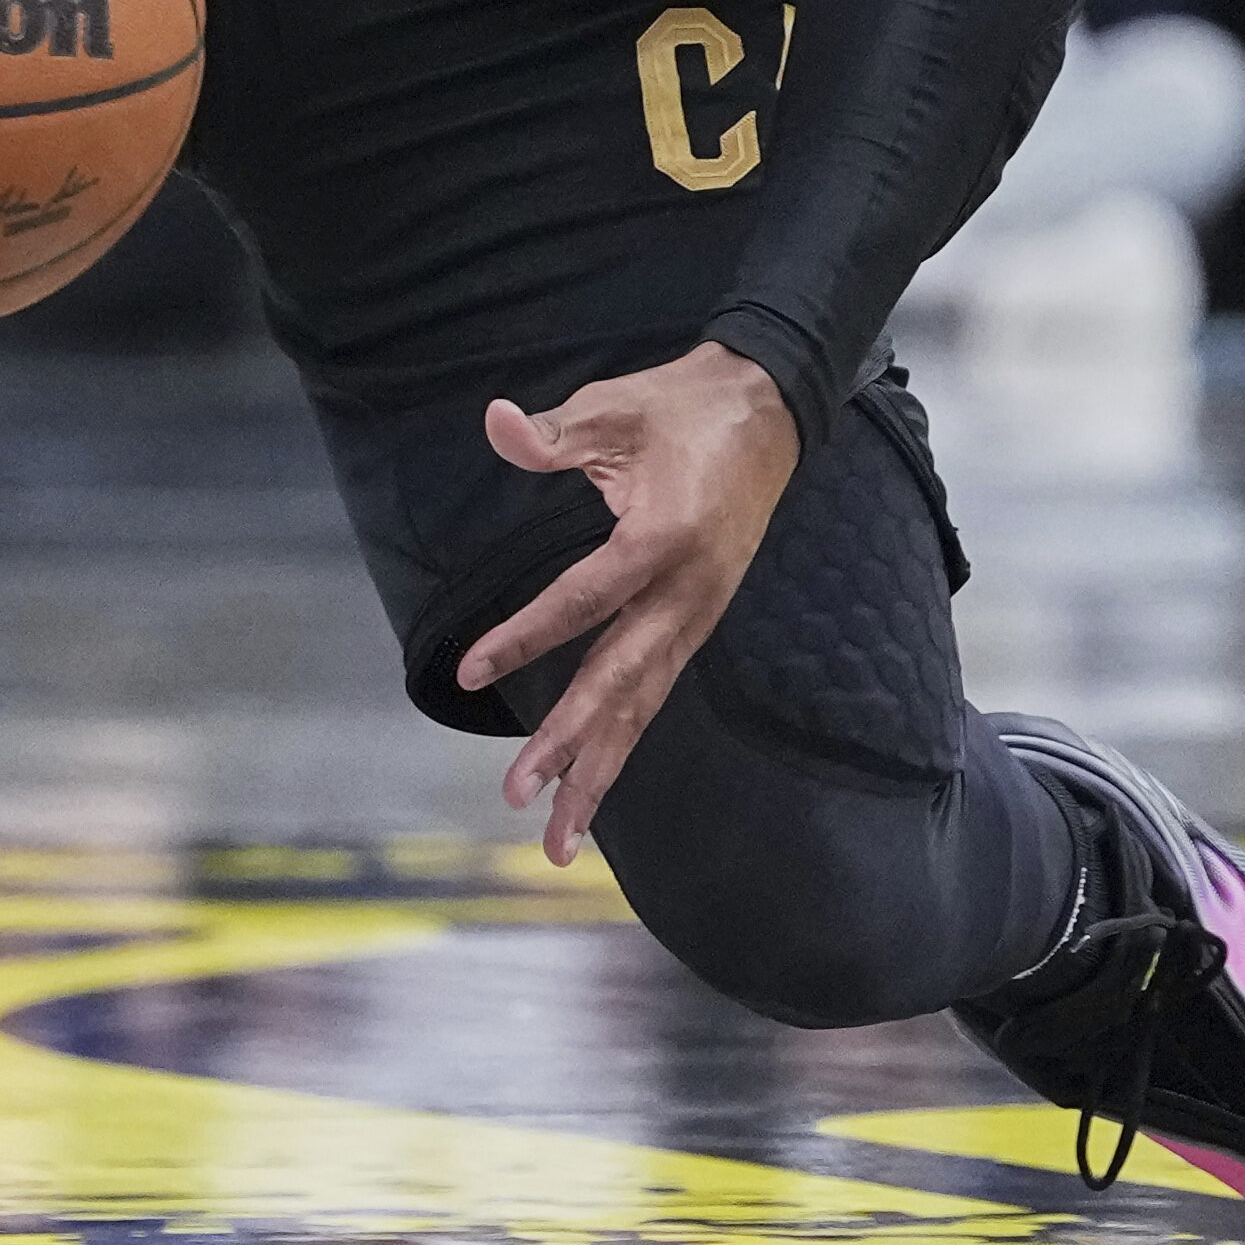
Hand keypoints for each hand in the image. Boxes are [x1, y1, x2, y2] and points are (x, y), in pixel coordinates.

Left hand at [461, 346, 803, 860]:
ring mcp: (700, 611)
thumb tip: (495, 422)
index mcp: (664, 536)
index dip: (525, 635)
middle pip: (622, 680)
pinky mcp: (701, 617)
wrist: (773, 407)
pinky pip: (658, 687)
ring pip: (645, 703)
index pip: (583, 598)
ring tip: (560, 838)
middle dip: (569, 741)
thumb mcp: (615, 406)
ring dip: (601, 769)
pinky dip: (625, 737)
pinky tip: (595, 777)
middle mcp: (688, 590)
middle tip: (517, 793)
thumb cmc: (685, 405)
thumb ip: (553, 432)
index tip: (471, 670)